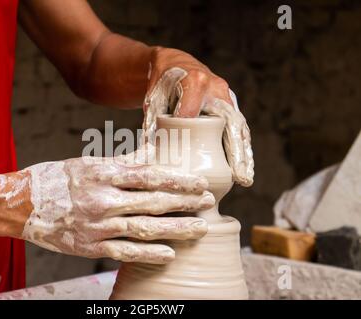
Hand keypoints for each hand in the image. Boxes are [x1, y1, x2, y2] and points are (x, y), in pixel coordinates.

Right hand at [0, 153, 214, 263]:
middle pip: (153, 202)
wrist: (20, 205)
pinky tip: (170, 253)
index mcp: (103, 174)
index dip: (178, 179)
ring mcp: (97, 226)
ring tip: (200, 228)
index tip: (200, 182)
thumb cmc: (56, 179)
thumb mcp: (88, 163)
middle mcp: (103, 200)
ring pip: (145, 228)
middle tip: (209, 201)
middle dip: (185, 202)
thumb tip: (153, 149)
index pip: (149, 176)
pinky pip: (125, 251)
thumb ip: (123, 160)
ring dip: (176, 229)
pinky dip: (149, 253)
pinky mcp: (90, 246)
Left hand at [142, 47, 253, 185]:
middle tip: (237, 176)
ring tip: (245, 179)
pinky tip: (244, 170)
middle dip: (235, 151)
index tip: (189, 152)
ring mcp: (226, 98)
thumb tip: (146, 152)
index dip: (189, 129)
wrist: (176, 66)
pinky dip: (242, 150)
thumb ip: (151, 121)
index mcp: (195, 81)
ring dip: (243, 155)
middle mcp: (216, 88)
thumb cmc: (162, 85)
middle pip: (229, 122)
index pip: (192, 109)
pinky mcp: (230, 107)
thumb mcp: (153, 98)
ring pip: (238, 129)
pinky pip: (239, 130)